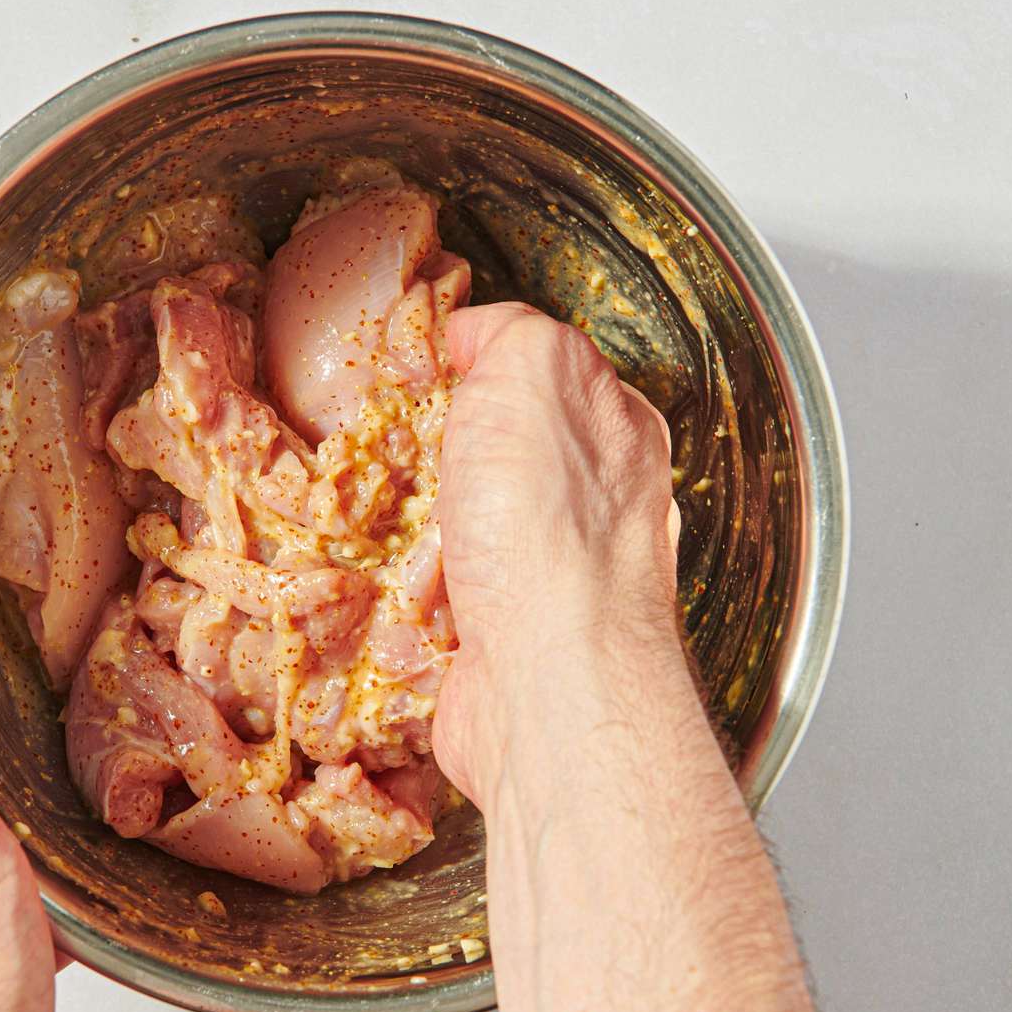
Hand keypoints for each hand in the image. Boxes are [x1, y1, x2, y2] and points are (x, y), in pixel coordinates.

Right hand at [433, 301, 682, 806]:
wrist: (547, 681)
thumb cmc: (550, 527)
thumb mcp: (534, 367)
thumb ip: (510, 330)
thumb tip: (474, 336)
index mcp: (613, 429)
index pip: (535, 374)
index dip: (472, 369)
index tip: (423, 376)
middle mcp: (593, 506)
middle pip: (485, 454)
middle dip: (432, 457)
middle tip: (399, 457)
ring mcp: (548, 579)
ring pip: (452, 528)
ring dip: (411, 530)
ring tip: (398, 531)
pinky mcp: (499, 641)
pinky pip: (431, 600)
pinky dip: (405, 594)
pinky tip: (403, 590)